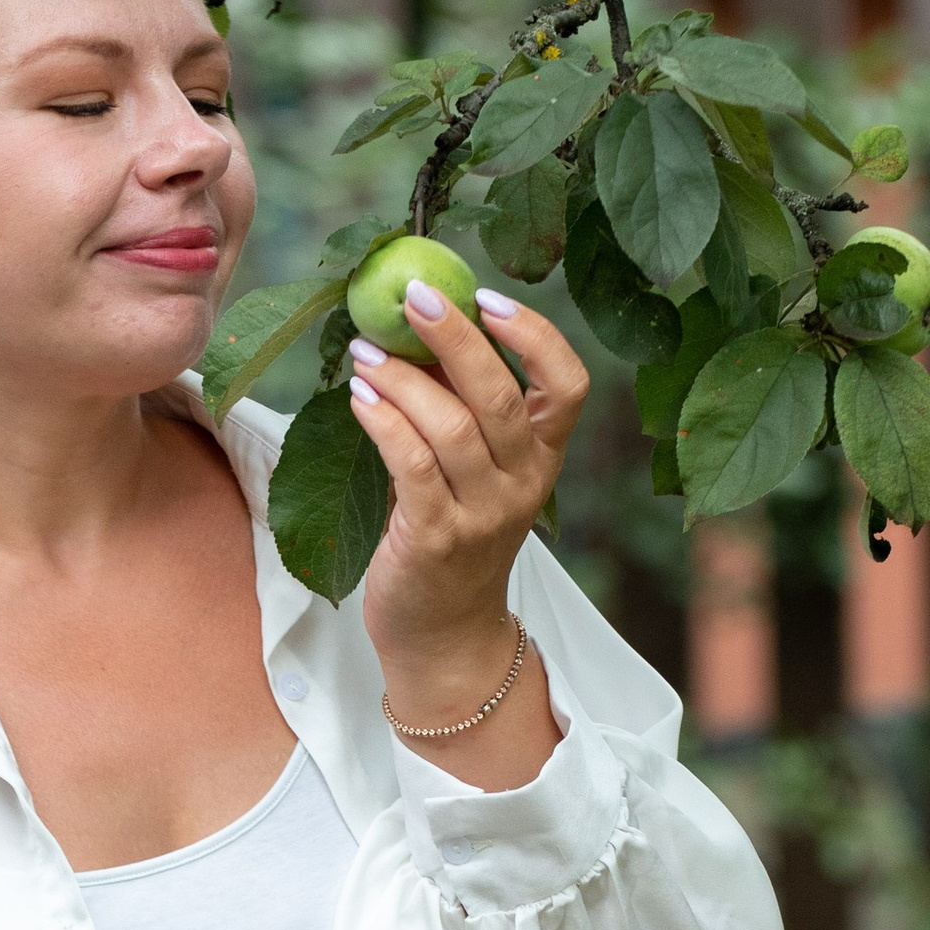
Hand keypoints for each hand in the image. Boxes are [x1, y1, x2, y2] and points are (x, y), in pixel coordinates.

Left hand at [347, 278, 587, 775]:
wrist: (443, 634)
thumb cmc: (451, 536)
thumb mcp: (473, 472)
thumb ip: (459, 410)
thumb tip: (415, 328)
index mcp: (544, 459)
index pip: (569, 387)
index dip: (537, 336)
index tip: (489, 295)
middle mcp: (524, 485)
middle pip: (502, 396)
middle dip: (457, 337)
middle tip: (414, 295)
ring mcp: (484, 515)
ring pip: (451, 428)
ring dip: (403, 379)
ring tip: (366, 351)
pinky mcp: (437, 538)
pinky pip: (412, 464)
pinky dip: (384, 421)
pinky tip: (360, 397)